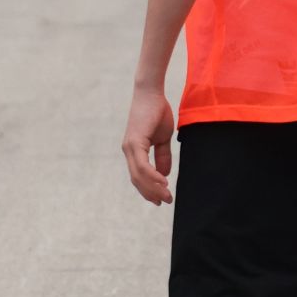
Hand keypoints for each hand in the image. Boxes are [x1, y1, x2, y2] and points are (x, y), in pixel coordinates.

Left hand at [121, 87, 175, 205]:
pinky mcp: (134, 142)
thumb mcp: (163, 139)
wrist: (152, 94)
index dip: (148, 190)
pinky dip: (153, 176)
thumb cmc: (157, 113)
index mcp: (134, 151)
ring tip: (167, 196)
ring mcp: (130, 147)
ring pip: (139, 175)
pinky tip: (163, 182)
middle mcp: (128, 151)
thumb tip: (164, 175)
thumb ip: (162, 156)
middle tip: (166, 202)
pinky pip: (143, 165)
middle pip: (137, 180)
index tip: (160, 200)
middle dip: (152, 193)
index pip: (138, 177)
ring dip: (153, 188)